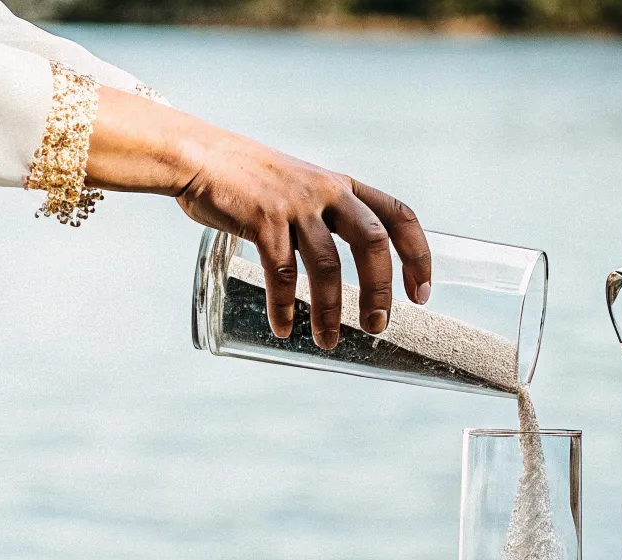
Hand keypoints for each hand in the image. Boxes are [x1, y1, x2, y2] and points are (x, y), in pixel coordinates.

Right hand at [86, 88, 432, 348]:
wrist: (198, 155)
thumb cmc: (248, 180)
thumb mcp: (300, 187)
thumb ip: (324, 217)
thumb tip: (340, 267)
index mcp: (342, 186)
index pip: (399, 215)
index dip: (418, 255)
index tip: (422, 293)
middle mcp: (326, 191)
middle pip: (373, 244)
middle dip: (380, 290)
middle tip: (378, 326)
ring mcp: (295, 204)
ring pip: (327, 266)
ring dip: (329, 310)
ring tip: (327, 341)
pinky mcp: (263, 219)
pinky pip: (281, 272)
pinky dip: (283, 306)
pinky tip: (283, 327)